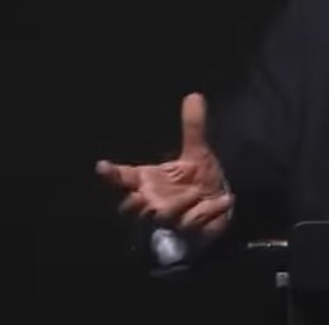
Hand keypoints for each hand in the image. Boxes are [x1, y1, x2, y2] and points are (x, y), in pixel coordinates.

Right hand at [95, 93, 231, 239]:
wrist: (218, 208)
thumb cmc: (197, 181)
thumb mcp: (197, 153)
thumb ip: (193, 127)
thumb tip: (195, 95)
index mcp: (150, 182)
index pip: (124, 178)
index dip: (112, 174)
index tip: (102, 166)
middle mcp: (154, 202)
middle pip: (133, 208)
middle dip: (139, 203)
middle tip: (148, 197)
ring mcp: (171, 220)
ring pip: (163, 216)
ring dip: (180, 204)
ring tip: (197, 192)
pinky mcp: (191, 231)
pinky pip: (195, 223)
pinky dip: (210, 210)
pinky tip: (226, 199)